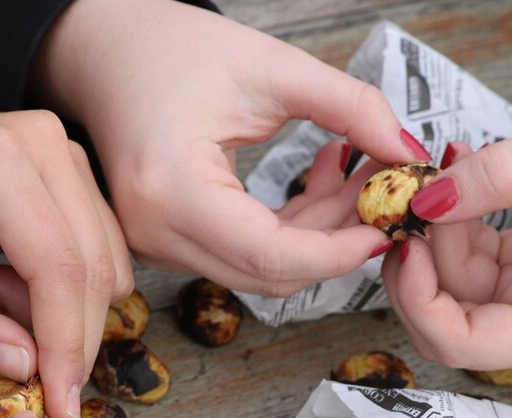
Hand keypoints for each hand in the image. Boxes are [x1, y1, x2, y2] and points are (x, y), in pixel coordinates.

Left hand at [0, 64, 133, 417]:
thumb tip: (24, 368)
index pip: (57, 264)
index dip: (65, 343)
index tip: (60, 406)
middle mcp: (45, 146)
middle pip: (93, 268)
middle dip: (72, 343)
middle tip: (27, 379)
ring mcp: (70, 156)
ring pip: (109, 266)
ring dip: (68, 315)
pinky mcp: (82, 174)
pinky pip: (105, 254)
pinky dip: (71, 292)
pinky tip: (14, 280)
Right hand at [33, 0, 427, 295]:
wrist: (102, 49)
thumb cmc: (168, 48)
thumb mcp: (271, 66)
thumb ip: (350, 106)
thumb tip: (409, 154)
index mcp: (172, 189)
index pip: (273, 257)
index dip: (341, 250)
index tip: (391, 222)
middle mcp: (155, 232)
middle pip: (270, 275)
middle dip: (337, 241)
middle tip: (384, 193)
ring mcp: (155, 244)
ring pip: (260, 270)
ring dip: (318, 233)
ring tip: (357, 172)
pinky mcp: (165, 240)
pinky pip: (241, 255)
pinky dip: (289, 229)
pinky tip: (320, 179)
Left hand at [383, 104, 511, 367]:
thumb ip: (495, 178)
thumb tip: (423, 200)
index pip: (461, 344)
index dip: (417, 300)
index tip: (407, 239)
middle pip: (444, 320)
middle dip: (419, 263)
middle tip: (410, 194)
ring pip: (447, 285)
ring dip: (434, 230)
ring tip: (451, 163)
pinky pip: (464, 259)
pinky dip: (452, 220)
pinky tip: (462, 170)